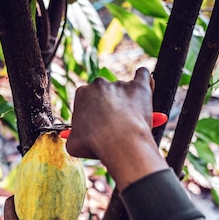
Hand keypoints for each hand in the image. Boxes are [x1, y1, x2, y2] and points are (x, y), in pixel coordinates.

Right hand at [66, 68, 167, 190]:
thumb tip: (76, 138)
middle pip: (105, 94)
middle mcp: (99, 85)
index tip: (98, 127)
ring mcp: (120, 84)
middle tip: (115, 127)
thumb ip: (75, 136)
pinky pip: (143, 75)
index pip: (87, 101)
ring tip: (131, 124)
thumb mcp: (74, 143)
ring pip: (124, 91)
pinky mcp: (139, 87)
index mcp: (82, 94)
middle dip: (109, 108)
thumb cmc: (94, 144)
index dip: (93, 115)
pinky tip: (144, 89)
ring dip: (127, 103)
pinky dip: (144, 81)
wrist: (118, 143)